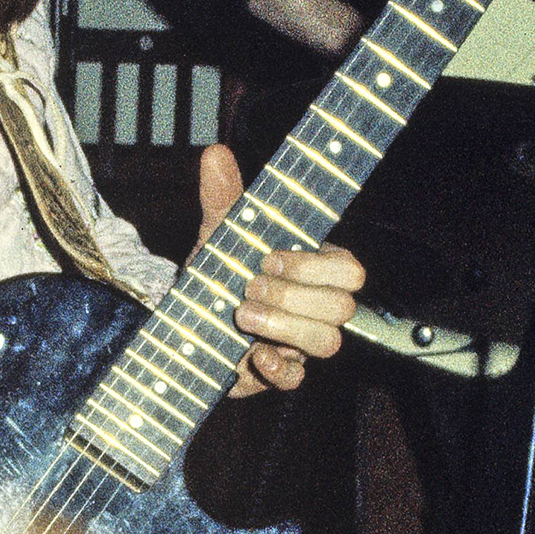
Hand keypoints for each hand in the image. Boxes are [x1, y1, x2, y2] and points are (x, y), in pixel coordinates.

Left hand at [193, 144, 363, 395]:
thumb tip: (215, 153)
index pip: (350, 271)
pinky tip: (252, 356)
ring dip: (285, 327)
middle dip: (294, 296)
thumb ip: (224, 195)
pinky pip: (296, 380)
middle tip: (248, 287)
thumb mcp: (220, 231)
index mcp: (313, 270)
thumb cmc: (218, 268)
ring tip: (242, 315)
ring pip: (328, 344)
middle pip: (342, 309)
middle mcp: (314, 307)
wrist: (184, 314)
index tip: (270, 256)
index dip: (315, 266)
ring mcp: (299, 343)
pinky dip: (278, 369)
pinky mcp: (276, 372)